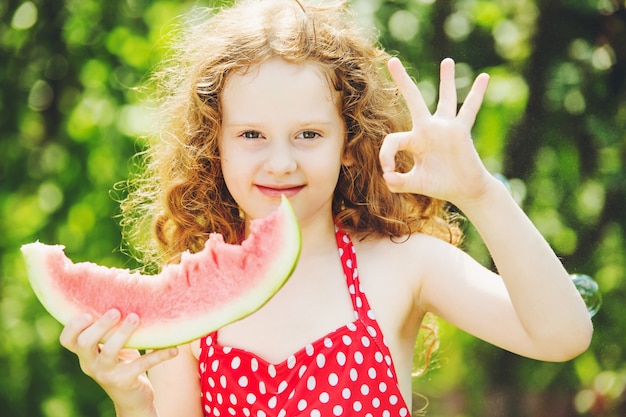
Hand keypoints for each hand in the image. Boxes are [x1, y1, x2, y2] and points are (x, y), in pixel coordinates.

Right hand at [59, 310, 177, 412]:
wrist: (132, 399)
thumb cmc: (123, 363)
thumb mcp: (114, 347)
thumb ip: (113, 329)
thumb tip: (129, 292)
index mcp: (86, 354)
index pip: (67, 340)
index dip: (73, 326)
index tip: (88, 313)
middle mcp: (91, 364)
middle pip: (84, 343)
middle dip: (99, 325)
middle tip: (115, 311)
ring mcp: (107, 374)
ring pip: (109, 352)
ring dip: (123, 333)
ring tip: (135, 318)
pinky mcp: (125, 381)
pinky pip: (142, 365)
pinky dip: (159, 354)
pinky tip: (173, 349)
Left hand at [380, 57, 493, 208]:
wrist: (464, 190)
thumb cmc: (439, 185)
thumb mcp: (416, 184)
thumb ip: (399, 182)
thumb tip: (386, 178)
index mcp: (413, 140)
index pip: (392, 140)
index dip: (386, 156)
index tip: (388, 173)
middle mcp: (428, 129)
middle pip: (414, 100)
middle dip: (403, 81)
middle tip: (392, 61)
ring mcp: (445, 128)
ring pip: (445, 99)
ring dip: (446, 80)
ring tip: (447, 61)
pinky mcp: (461, 132)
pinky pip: (470, 109)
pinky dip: (477, 94)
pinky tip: (484, 77)